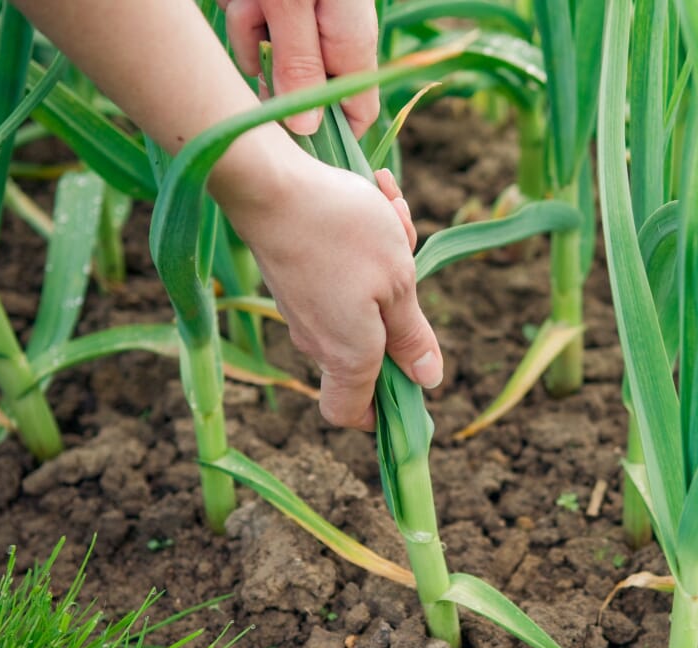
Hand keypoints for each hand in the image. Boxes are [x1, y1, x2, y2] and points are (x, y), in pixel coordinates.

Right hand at [212, 143, 441, 430]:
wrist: (269, 182)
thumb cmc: (343, 234)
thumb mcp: (398, 284)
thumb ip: (412, 336)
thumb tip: (427, 380)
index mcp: (347, 356)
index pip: (351, 413)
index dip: (380, 414)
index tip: (410, 388)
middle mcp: (318, 340)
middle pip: (369, 347)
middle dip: (402, 306)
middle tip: (411, 258)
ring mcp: (301, 307)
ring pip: (362, 297)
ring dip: (388, 258)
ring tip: (391, 211)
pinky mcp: (293, 276)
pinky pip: (342, 270)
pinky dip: (363, 239)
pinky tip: (374, 195)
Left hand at [216, 0, 379, 136]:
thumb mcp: (292, 3)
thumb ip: (299, 63)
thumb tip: (306, 129)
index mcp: (352, 43)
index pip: (358, 113)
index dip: (330, 135)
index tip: (291, 144)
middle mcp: (333, 36)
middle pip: (299, 86)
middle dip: (269, 72)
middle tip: (259, 48)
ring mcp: (305, 21)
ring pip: (266, 54)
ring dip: (247, 31)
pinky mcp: (278, 6)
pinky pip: (251, 26)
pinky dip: (241, 7)